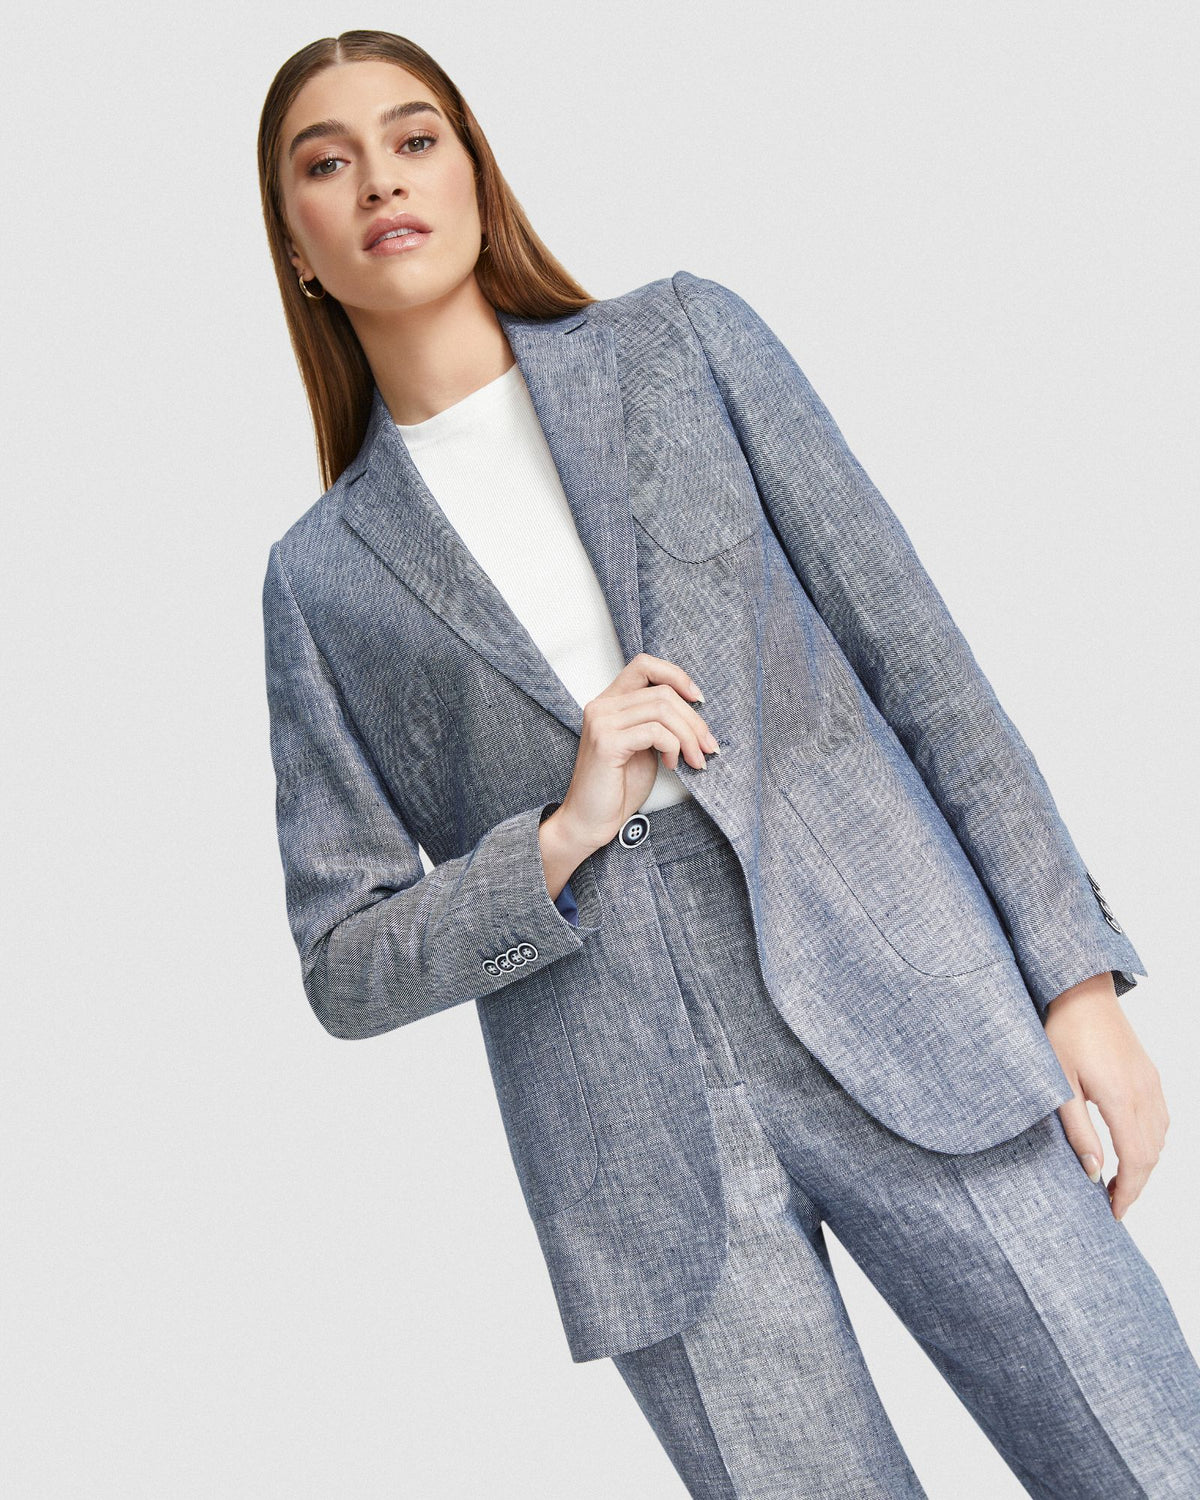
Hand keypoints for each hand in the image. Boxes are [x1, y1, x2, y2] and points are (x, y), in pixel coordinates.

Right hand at [552, 653, 718, 856]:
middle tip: (708, 747)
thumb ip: (659, 723)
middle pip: (662, 691)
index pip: (644, 665)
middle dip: (694, 720)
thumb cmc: (617, 788)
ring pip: (662, 710)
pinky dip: (673, 747)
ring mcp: (601, 722)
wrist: (589, 821)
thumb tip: (696, 711)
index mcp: (610, 702)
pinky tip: (672, 766)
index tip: (698, 699)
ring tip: (695, 760)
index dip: (676, 676)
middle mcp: (602, 706)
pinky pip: (655, 732)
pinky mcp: (606, 742)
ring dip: (689, 736)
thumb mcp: (644, 747)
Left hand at [1044, 972, 1168, 1219]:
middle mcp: (1144, 1092)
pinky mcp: (1149, 1074)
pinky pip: (1161, 1118)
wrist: (1081, 991)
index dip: (1129, 1191)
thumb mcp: (1059, 1084)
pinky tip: (1130, 1147)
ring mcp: (1151, 1082)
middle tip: (1114, 1205)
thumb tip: (1094, 1172)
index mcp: (1121, 1097)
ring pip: (1160, 1138)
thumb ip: (1078, 1130)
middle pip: (1152, 1155)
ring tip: (1119, 1181)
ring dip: (1144, 1164)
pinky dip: (1150, 1142)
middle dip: (1136, 1185)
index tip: (1114, 1211)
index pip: (1136, 1160)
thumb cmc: (1063, 1033)